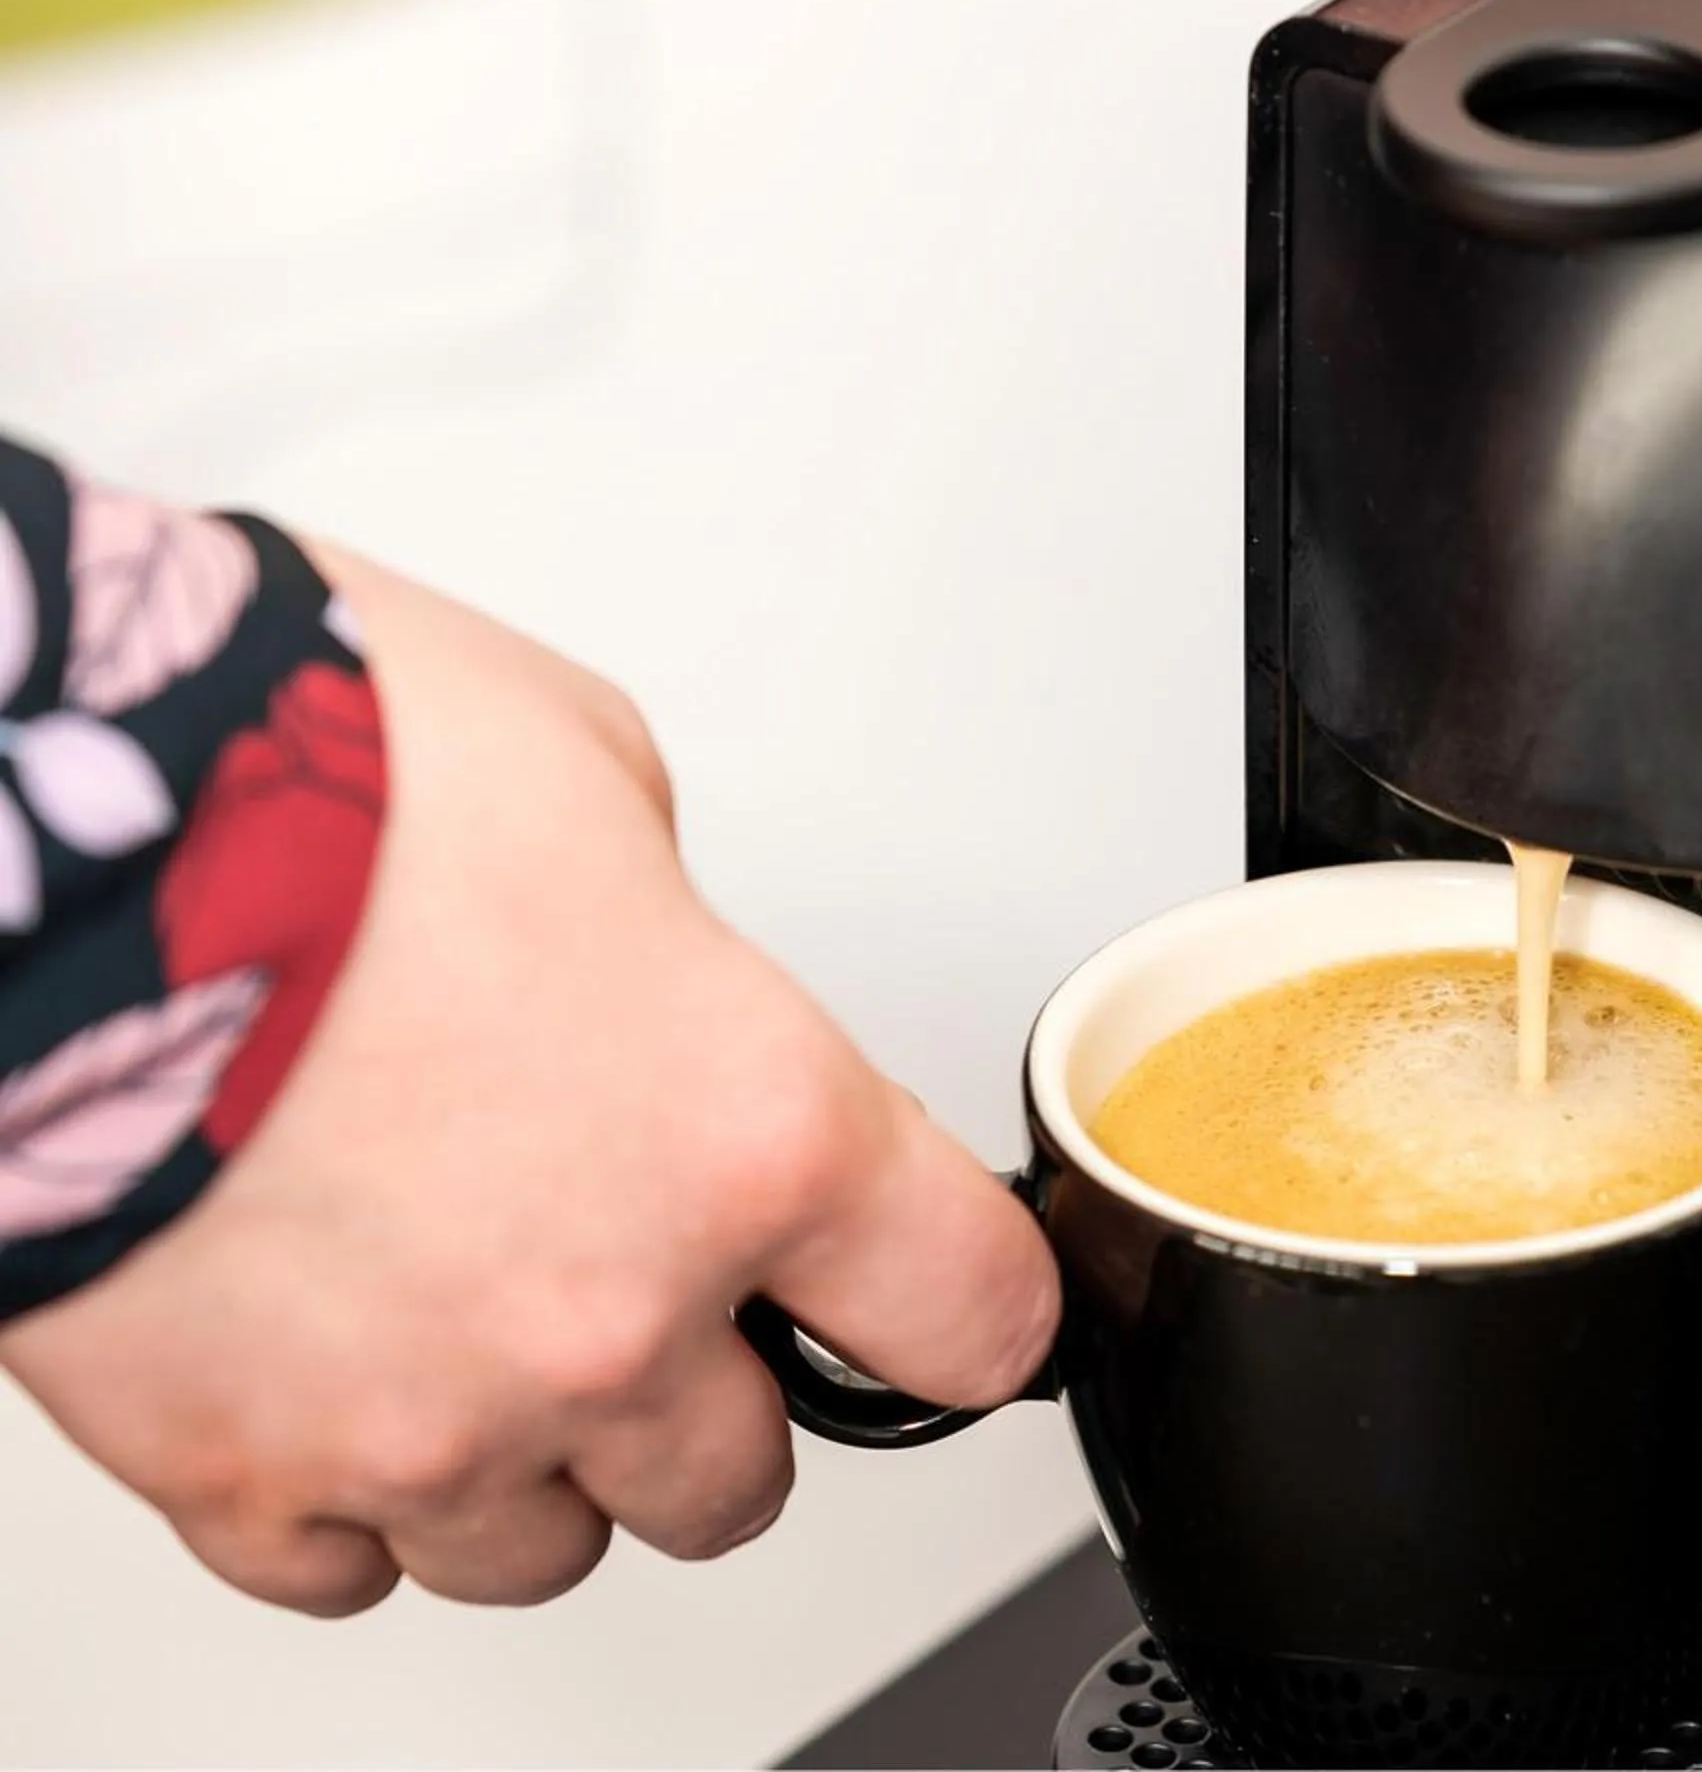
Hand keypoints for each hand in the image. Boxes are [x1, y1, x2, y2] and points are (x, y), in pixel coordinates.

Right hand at [0, 547, 1055, 1614]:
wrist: (47, 837)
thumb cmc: (308, 768)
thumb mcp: (599, 778)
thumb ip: (685, 939)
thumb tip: (682, 994)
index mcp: (754, 1130)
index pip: (972, 1312)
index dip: (968, 1297)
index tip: (942, 1290)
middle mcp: (611, 1308)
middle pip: (748, 1476)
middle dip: (720, 1385)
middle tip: (653, 1275)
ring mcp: (422, 1417)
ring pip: (553, 1546)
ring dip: (545, 1457)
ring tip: (475, 1313)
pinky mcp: (234, 1471)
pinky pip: (351, 1572)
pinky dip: (360, 1494)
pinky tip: (343, 1369)